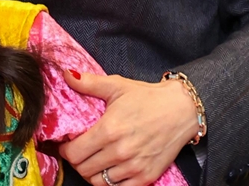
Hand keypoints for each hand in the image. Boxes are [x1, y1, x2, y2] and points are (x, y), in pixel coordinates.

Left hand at [60, 72, 199, 185]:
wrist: (182, 109)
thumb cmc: (148, 98)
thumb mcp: (118, 86)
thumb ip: (89, 82)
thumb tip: (66, 73)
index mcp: (109, 129)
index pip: (73, 153)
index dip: (66, 149)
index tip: (68, 144)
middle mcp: (120, 151)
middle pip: (83, 169)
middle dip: (77, 161)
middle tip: (81, 152)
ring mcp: (133, 166)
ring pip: (98, 182)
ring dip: (93, 172)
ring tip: (95, 160)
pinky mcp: (146, 176)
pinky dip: (111, 182)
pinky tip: (112, 169)